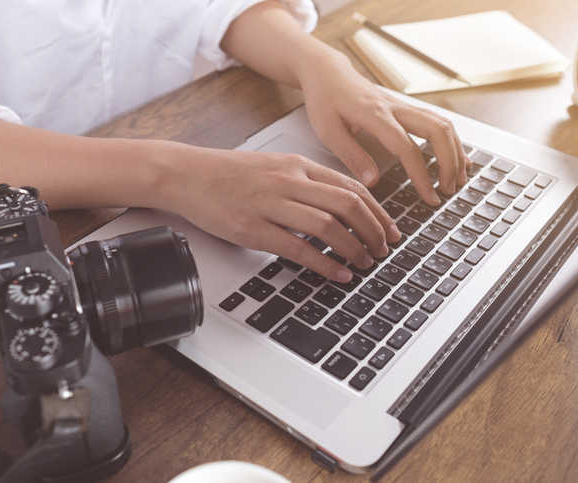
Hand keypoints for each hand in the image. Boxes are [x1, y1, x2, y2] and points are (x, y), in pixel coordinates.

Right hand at [160, 144, 400, 281]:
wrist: (187, 175)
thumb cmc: (228, 174)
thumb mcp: (274, 165)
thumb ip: (306, 181)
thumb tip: (338, 203)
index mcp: (297, 165)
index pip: (351, 187)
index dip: (378, 212)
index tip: (390, 229)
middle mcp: (288, 181)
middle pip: (348, 206)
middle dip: (374, 231)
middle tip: (384, 250)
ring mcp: (270, 204)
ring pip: (328, 226)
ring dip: (355, 248)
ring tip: (366, 263)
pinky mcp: (252, 228)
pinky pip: (298, 248)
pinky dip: (325, 263)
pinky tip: (338, 274)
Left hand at [298, 50, 470, 203]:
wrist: (328, 73)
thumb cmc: (325, 101)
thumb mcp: (328, 132)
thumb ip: (351, 156)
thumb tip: (373, 182)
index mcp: (375, 115)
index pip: (407, 147)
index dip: (421, 174)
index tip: (428, 196)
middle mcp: (396, 108)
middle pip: (437, 130)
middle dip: (449, 162)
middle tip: (448, 190)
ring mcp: (404, 106)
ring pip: (442, 124)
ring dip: (455, 152)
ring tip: (458, 180)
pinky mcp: (406, 108)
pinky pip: (437, 122)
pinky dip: (451, 141)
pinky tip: (458, 158)